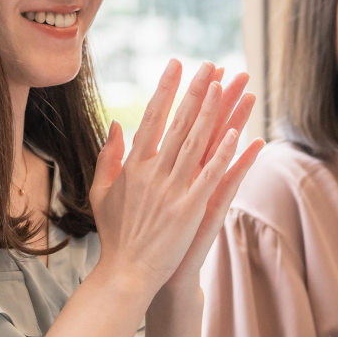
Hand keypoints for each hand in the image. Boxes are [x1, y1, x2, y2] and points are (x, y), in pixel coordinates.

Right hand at [88, 60, 250, 291]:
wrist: (127, 272)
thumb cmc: (115, 233)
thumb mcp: (101, 191)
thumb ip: (108, 156)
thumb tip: (115, 125)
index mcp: (133, 165)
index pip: (152, 117)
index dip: (166, 89)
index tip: (175, 64)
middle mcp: (153, 172)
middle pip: (179, 123)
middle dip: (195, 91)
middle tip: (209, 64)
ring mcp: (173, 190)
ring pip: (196, 142)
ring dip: (212, 112)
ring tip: (225, 85)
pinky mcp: (190, 209)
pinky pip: (210, 176)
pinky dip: (222, 154)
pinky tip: (236, 133)